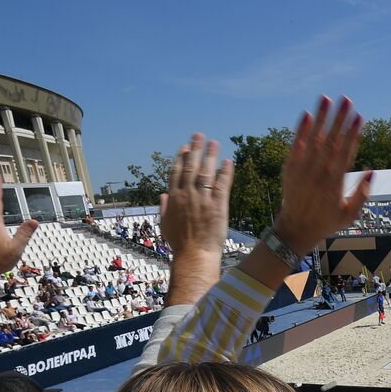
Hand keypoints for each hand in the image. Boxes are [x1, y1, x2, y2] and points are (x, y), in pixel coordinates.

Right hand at [160, 134, 233, 267]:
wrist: (194, 255)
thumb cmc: (180, 244)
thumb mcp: (165, 224)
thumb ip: (164, 207)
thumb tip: (162, 194)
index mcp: (174, 198)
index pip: (177, 172)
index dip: (181, 157)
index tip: (185, 147)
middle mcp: (187, 194)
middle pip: (191, 166)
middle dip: (195, 149)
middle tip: (199, 136)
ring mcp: (202, 199)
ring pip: (206, 171)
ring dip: (210, 155)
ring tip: (214, 143)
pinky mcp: (218, 205)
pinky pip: (222, 184)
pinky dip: (225, 172)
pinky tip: (228, 162)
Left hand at [272, 97, 371, 254]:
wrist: (295, 230)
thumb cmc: (326, 222)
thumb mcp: (349, 214)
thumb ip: (362, 194)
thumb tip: (372, 170)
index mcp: (335, 184)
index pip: (345, 152)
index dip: (353, 134)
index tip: (359, 117)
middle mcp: (318, 174)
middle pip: (331, 141)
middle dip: (339, 119)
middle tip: (346, 100)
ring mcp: (302, 170)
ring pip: (313, 139)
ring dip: (320, 117)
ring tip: (326, 98)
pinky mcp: (289, 169)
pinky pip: (295, 146)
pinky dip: (300, 130)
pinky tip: (307, 114)